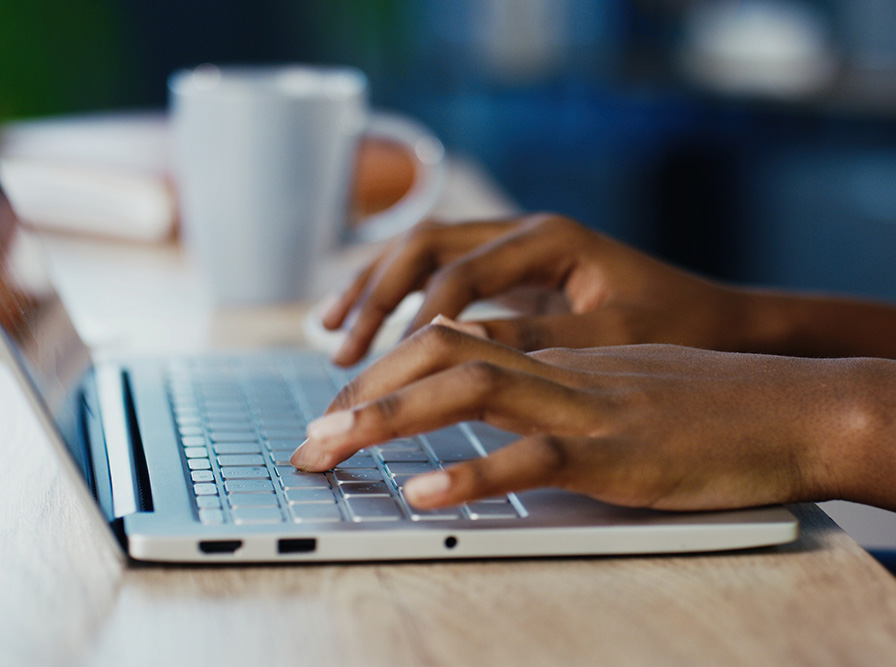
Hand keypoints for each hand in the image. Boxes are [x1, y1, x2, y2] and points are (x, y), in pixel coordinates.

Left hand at [293, 322, 895, 511]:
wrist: (793, 406)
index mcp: (553, 354)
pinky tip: (424, 495)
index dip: (383, 371)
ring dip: (390, 419)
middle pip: (439, 353)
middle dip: (363, 391)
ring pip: (471, 390)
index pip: (449, 342)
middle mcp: (558, 369)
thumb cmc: (707, 405)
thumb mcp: (614, 388)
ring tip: (330, 449)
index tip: (336, 411)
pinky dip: (475, 475)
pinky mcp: (618, 452)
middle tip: (308, 439)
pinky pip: (535, 456)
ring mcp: (586, 406)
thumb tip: (495, 420)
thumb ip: (553, 394)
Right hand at [323, 214, 750, 366]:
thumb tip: (454, 349)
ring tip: (331, 336)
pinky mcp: (509, 276)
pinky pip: (436, 278)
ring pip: (420, 255)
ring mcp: (513, 250)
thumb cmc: (678, 326)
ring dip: (372, 292)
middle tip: (340, 350)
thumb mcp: (611, 337)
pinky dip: (397, 302)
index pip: (460, 272)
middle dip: (375, 297)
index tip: (382, 366)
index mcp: (550, 238)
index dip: (415, 318)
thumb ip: (536, 338)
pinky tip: (370, 332)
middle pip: (424, 247)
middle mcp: (523, 232)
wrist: (718, 319)